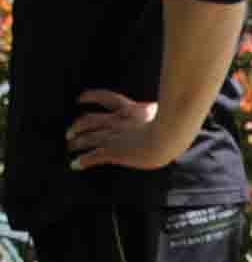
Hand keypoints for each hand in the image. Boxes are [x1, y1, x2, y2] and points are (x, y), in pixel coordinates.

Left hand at [66, 90, 191, 171]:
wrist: (167, 137)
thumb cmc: (171, 125)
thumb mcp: (164, 111)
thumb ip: (160, 109)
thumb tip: (171, 107)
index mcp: (128, 110)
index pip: (105, 98)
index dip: (90, 97)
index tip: (80, 99)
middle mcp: (117, 122)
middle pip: (90, 120)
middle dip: (78, 125)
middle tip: (70, 131)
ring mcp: (114, 136)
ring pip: (88, 137)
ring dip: (76, 142)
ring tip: (69, 146)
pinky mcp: (114, 152)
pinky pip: (93, 156)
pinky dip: (82, 161)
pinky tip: (75, 165)